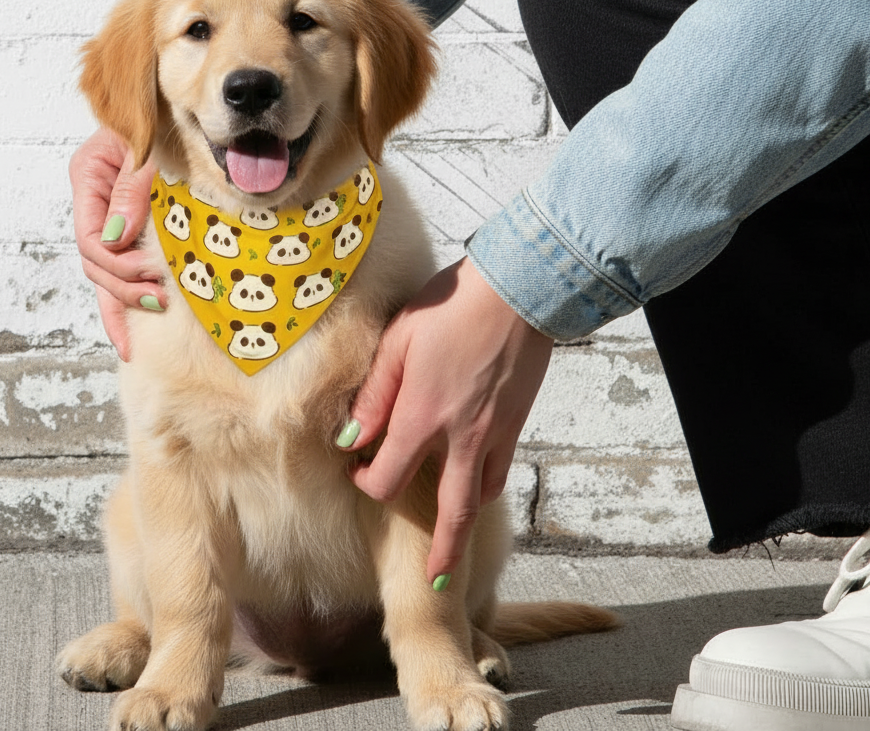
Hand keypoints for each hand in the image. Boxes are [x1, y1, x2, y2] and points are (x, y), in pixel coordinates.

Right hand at [69, 128, 161, 360]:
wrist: (173, 107)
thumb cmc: (160, 118)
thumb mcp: (145, 149)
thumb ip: (133, 190)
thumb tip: (119, 237)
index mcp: (89, 178)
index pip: (90, 236)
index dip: (117, 261)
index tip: (149, 270)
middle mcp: (95, 203)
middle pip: (96, 262)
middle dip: (125, 284)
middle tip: (160, 294)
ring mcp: (110, 219)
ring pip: (105, 273)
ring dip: (128, 297)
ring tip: (158, 307)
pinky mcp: (129, 231)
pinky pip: (119, 273)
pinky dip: (124, 303)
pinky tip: (130, 336)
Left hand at [341, 257, 552, 585]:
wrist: (518, 289)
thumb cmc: (453, 305)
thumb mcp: (399, 340)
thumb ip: (375, 394)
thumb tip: (351, 437)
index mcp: (423, 415)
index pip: (389, 477)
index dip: (369, 483)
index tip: (359, 470)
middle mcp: (462, 436)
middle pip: (451, 514)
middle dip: (441, 554)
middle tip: (436, 581)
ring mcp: (495, 432)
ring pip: (480, 495)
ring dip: (464, 519)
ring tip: (452, 532)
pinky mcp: (517, 421)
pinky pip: (502, 469)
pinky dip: (487, 485)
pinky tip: (477, 479)